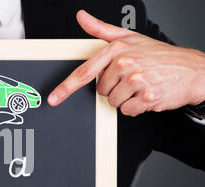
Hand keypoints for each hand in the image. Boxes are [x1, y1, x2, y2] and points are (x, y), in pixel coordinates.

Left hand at [48, 10, 204, 116]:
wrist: (192, 69)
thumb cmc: (159, 55)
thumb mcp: (130, 37)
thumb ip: (102, 30)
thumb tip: (82, 17)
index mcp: (117, 50)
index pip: (85, 72)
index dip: (65, 88)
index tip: (54, 98)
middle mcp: (125, 64)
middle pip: (100, 91)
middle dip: (113, 88)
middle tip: (131, 79)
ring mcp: (136, 81)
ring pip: (113, 102)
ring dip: (125, 99)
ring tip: (140, 86)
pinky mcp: (147, 97)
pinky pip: (127, 111)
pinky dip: (136, 107)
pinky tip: (146, 95)